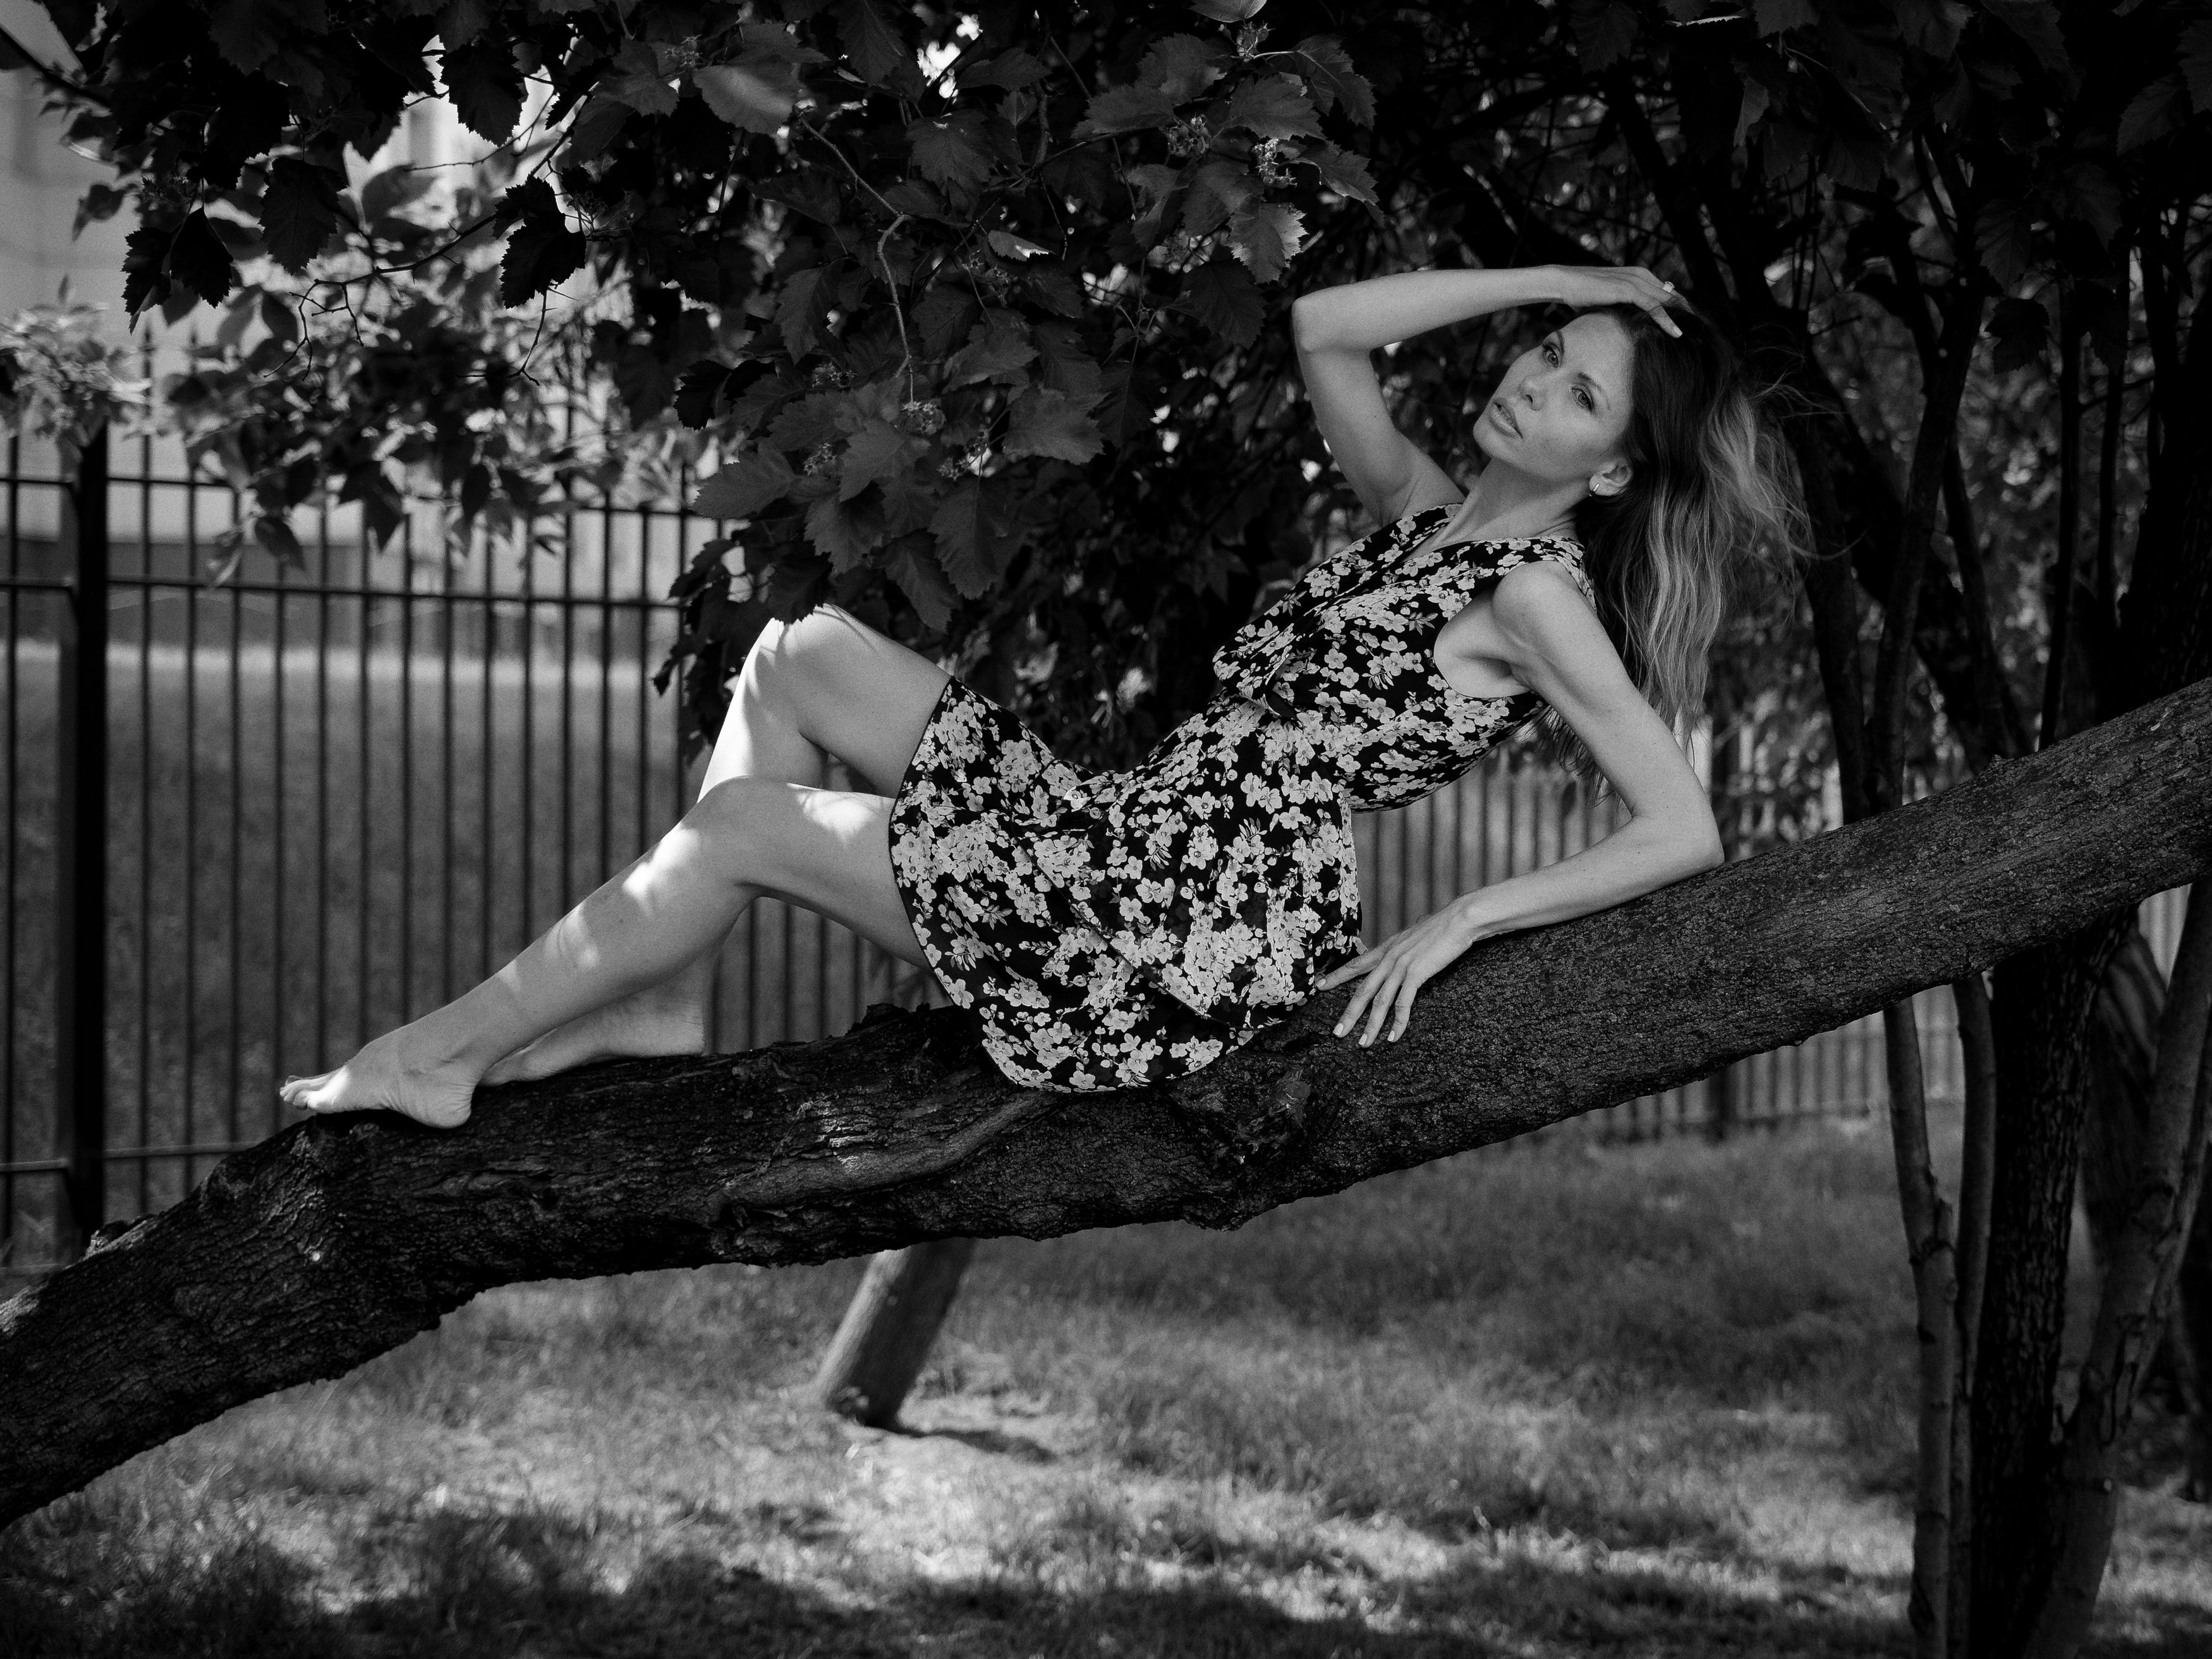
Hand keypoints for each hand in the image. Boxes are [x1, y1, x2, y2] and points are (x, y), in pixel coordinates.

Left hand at [1318, 900, 1486, 1047]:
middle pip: (1363, 990)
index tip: (1319, 987)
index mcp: (1387, 948)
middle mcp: (1389, 958)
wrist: (1459, 919)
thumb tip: (1411, 937)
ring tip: (1362, 1043)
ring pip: (1379, 1001)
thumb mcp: (1417, 934)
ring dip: (1371, 1025)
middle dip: (1349, 1013)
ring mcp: (1401, 966)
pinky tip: (1393, 1037)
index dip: (1337, 976)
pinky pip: (1403, 1003)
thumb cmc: (1443, 927)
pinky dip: (1397, 1022)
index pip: (1356, 964)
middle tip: (1337, 1033)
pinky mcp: (1416, 973)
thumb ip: (1409, 943)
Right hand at [1547, 264, 1684, 337]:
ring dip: (1682, 318)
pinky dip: (1666, 319)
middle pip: (1672, 296)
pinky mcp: (1629, 288)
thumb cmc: (1581, 294)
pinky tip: (1676, 332)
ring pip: (1667, 301)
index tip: (1688, 325)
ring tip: (1694, 334)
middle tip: (1699, 331)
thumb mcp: (1607, 301)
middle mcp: (1641, 275)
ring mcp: (1636, 280)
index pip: (1666, 293)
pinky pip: (1654, 306)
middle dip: (1686, 314)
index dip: (1679, 309)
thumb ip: (1622, 306)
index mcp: (1638, 276)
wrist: (1564, 283)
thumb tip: (1629, 322)